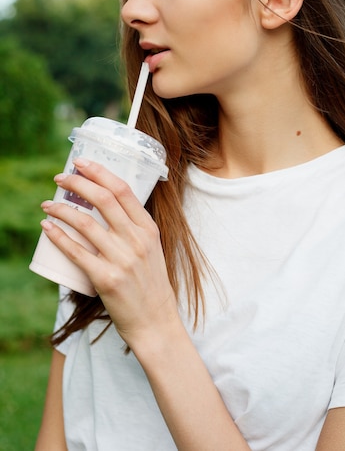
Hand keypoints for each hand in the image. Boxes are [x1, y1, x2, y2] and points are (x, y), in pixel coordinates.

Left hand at [41, 157, 178, 348]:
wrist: (155, 322)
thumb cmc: (150, 284)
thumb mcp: (152, 249)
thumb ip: (135, 229)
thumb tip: (107, 206)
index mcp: (148, 229)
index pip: (123, 190)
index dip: (100, 172)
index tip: (82, 163)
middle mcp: (137, 240)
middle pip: (102, 200)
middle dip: (77, 183)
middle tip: (59, 178)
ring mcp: (122, 259)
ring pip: (85, 223)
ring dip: (61, 209)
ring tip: (47, 205)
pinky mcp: (106, 279)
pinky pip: (76, 252)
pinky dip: (59, 236)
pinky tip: (47, 227)